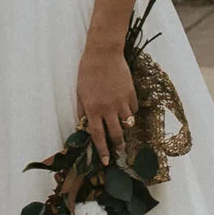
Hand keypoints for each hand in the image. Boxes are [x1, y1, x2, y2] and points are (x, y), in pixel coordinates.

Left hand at [76, 44, 135, 164]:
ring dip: (125, 129)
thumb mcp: (80, 92)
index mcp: (93, 109)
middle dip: (118, 145)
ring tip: (123, 131)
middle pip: (116, 134)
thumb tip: (83, 125)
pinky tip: (127, 110)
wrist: (104, 53)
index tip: (106, 161)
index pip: (98, 135)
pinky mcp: (131, 94)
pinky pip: (133, 109)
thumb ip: (82, 110)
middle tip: (118, 150)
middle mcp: (108, 108)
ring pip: (127, 124)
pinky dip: (130, 113)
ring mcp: (121, 101)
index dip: (102, 150)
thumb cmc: (88, 71)